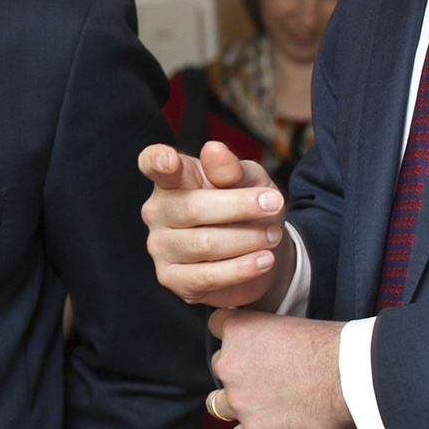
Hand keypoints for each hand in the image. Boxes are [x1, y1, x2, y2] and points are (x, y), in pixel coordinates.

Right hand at [140, 140, 293, 307]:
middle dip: (239, 207)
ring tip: (272, 236)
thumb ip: (232, 168)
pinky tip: (263, 260)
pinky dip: (241, 268)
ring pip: (204, 244)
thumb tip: (214, 150)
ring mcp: (160, 245)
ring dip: (247, 239)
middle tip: (274, 205)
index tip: (168, 159)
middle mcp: (158, 210)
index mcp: (173, 179)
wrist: (260, 254)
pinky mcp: (172, 278)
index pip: (154, 164)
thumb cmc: (247, 210)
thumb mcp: (250, 181)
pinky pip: (206, 276)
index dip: (157, 161)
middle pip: (193, 208)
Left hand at [208, 310, 352, 428]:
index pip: (215, 327)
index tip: (247, 345)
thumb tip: (266, 348)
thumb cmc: (333, 347)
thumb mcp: (290, 324)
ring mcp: (239, 401)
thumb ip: (265, 336)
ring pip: (217, 405)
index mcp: (238, 330)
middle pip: (219, 368)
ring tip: (263, 404)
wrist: (353, 377)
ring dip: (237, 405)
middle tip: (266, 377)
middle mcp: (229, 364)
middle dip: (238, 373)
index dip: (234, 338)